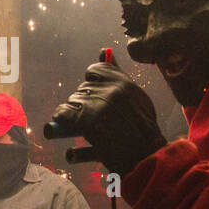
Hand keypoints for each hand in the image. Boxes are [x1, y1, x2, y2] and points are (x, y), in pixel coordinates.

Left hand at [49, 56, 166, 175]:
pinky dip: (61, 123)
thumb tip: (103, 51)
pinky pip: (62, 117)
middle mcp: (107, 93)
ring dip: (72, 116)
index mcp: (121, 83)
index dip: (92, 83)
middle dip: (83, 103)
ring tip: (82, 128)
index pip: (93, 72)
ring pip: (71, 103)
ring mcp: (96, 110)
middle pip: (81, 90)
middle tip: (93, 119)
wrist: (147, 157)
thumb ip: (118, 75)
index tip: (94, 93)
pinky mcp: (85, 129)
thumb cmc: (143, 128)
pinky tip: (67, 138)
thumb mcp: (136, 97)